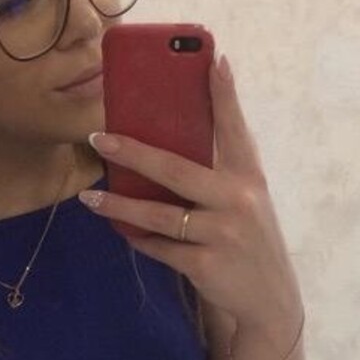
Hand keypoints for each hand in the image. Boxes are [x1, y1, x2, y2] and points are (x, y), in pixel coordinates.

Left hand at [80, 53, 303, 336]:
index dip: (225, 94)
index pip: (235, 128)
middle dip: (133, 152)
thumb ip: (220, 172)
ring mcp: (223, 233)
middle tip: (98, 136)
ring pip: (159, 215)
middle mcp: (238, 200)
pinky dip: (139, 239)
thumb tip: (169, 140)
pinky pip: (160, 248)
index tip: (214, 60)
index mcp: (249, 177)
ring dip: (120, 207)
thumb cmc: (248, 240)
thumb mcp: (245, 201)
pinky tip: (123, 231)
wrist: (268, 300)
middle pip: (176, 169)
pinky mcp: (206, 264)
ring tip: (91, 199)